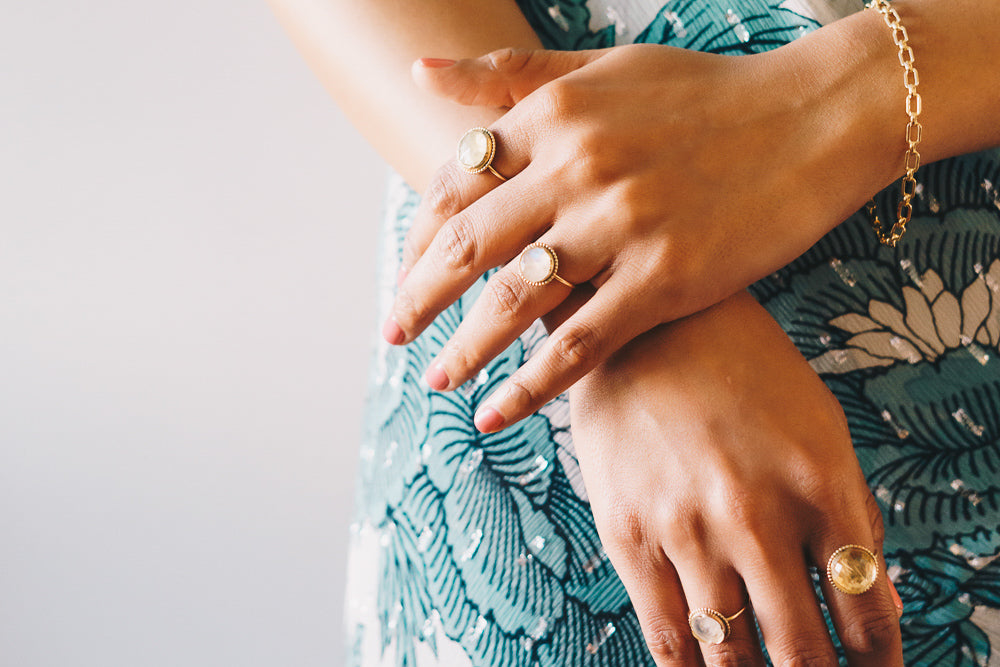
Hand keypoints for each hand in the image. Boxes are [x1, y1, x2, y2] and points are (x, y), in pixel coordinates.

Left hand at [385, 34, 899, 432]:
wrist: (813, 117)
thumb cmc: (705, 93)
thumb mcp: (603, 66)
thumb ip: (510, 75)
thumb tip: (420, 73)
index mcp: (553, 116)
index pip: (455, 184)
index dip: (420, 237)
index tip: (407, 272)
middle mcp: (575, 168)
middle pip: (468, 246)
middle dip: (418, 297)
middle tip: (391, 335)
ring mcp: (620, 225)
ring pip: (513, 302)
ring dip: (463, 350)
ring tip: (435, 382)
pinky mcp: (665, 277)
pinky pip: (579, 344)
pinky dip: (529, 387)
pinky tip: (494, 414)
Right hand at [568, 291, 903, 665]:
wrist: (641, 325)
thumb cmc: (740, 369)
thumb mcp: (818, 424)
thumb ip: (849, 512)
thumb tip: (874, 598)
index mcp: (819, 484)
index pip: (867, 610)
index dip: (879, 662)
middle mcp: (756, 514)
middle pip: (801, 648)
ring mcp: (687, 528)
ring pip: (730, 652)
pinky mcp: (628, 533)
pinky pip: (665, 633)